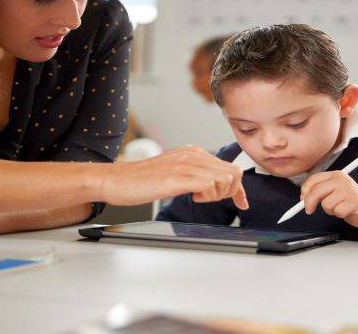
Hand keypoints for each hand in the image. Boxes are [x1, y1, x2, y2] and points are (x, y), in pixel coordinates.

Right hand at [99, 146, 248, 209]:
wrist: (116, 180)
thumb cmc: (142, 181)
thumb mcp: (175, 173)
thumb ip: (195, 175)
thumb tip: (215, 186)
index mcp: (194, 152)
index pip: (230, 168)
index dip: (239, 189)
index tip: (241, 204)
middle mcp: (193, 154)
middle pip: (234, 172)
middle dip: (230, 193)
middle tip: (210, 200)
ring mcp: (185, 164)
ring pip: (225, 178)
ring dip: (218, 195)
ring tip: (198, 198)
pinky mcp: (177, 177)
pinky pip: (209, 186)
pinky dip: (207, 197)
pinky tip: (192, 197)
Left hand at [300, 171, 357, 227]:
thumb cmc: (348, 199)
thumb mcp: (334, 189)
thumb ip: (319, 190)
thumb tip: (303, 197)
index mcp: (336, 175)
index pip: (314, 179)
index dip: (305, 190)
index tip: (302, 199)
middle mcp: (341, 180)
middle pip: (317, 191)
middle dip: (309, 203)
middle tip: (309, 210)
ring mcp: (348, 191)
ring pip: (326, 204)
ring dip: (329, 210)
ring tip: (337, 207)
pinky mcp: (354, 202)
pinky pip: (337, 212)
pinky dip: (339, 214)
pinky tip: (345, 211)